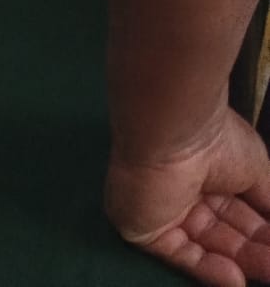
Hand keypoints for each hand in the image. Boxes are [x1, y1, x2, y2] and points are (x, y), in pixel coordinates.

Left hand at [106, 108, 269, 285]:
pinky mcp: (146, 229)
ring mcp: (165, 211)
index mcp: (208, 172)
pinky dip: (208, 269)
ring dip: (239, 262)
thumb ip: (267, 200)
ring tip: (269, 273)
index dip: (261, 232)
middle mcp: (186, 192)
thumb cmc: (219, 141)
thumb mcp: (257, 168)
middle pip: (224, 232)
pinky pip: (180, 254)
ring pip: (207, 245)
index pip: (238, 212)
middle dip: (254, 250)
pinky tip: (236, 280)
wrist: (173, 132)